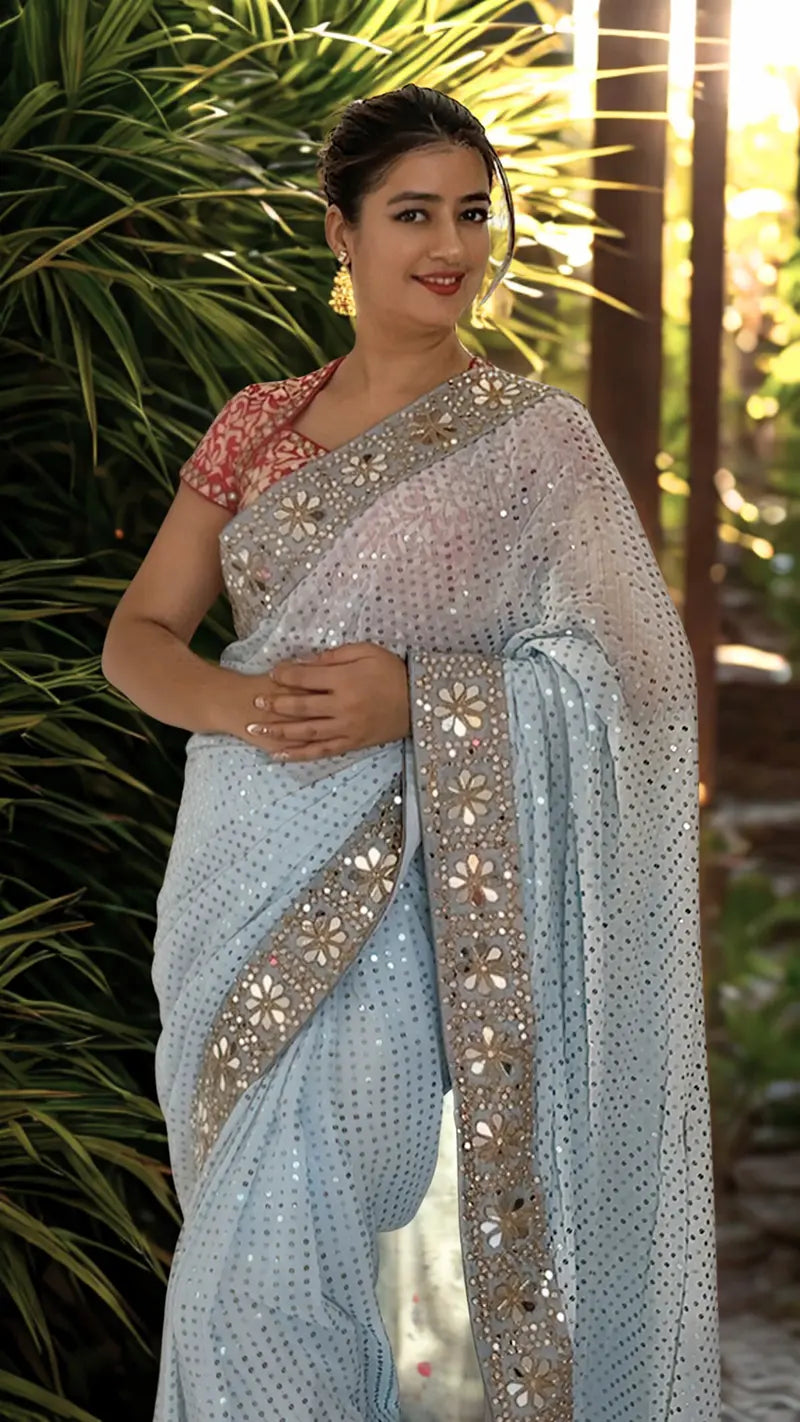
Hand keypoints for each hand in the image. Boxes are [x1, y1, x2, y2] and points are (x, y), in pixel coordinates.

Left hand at [244, 642, 410, 761]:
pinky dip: (298, 754)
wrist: (419, 702)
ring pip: (305, 732)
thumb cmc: (392, 671)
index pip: (306, 678)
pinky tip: (279, 755)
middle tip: (255, 701)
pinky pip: (321, 751)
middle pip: (301, 706)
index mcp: (346, 681)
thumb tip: (307, 662)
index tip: (273, 673)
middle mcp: (343, 707)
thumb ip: (335, 655)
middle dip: (275, 703)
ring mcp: (346, 728)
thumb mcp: (367, 651)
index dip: (285, 675)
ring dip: (278, 731)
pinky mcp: (351, 743)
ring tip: (255, 729)